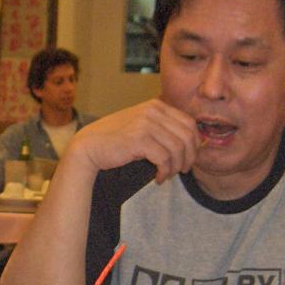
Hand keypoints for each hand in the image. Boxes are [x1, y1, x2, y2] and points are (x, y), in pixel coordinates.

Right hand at [68, 99, 200, 181]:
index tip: (188, 159)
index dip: (195, 144)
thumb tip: (192, 143)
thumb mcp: (142, 127)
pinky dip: (164, 172)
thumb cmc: (116, 140)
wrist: (89, 146)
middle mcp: (153, 111)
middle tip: (182, 171)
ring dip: (175, 167)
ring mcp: (146, 123)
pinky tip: (158, 178)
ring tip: (167, 175)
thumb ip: (163, 128)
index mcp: (156, 105)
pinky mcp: (139, 139)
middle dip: (189, 157)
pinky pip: (164, 159)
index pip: (189, 123)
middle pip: (187, 136)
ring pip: (177, 149)